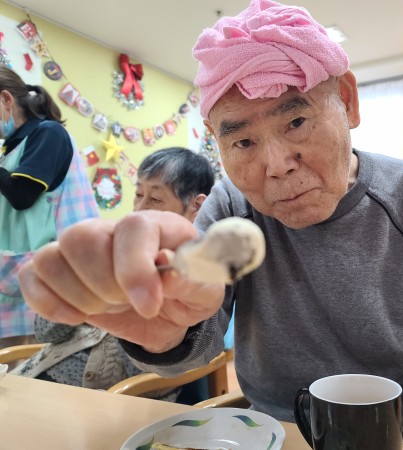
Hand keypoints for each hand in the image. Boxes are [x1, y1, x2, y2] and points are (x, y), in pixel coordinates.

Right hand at [19, 210, 225, 352]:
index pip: (133, 228)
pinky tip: (77, 317)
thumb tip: (166, 273)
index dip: (135, 269)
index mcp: (157, 225)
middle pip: (83, 238)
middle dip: (105, 285)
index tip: (149, 305)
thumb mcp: (206, 293)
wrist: (169, 312)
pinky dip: (48, 302)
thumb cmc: (188, 293)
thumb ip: (193, 280)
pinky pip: (32, 275)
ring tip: (109, 307)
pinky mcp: (61, 272)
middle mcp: (114, 229)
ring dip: (79, 295)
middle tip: (128, 303)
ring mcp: (83, 249)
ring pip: (53, 255)